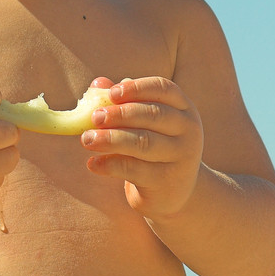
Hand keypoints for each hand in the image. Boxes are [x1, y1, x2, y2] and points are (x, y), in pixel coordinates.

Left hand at [81, 76, 203, 220]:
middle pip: (152, 115)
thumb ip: (122, 102)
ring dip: (111, 139)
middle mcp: (188, 130)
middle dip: (120, 114)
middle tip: (94, 117)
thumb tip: (97, 83)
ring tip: (86, 139)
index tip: (112, 93)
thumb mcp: (142, 123)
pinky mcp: (167, 182)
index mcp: (183, 109)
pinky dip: (110, 165)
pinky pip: (134, 170)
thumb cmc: (153, 147)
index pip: (163, 89)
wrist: (173, 191)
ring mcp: (181, 157)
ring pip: (143, 143)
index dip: (137, 88)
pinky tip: (93, 164)